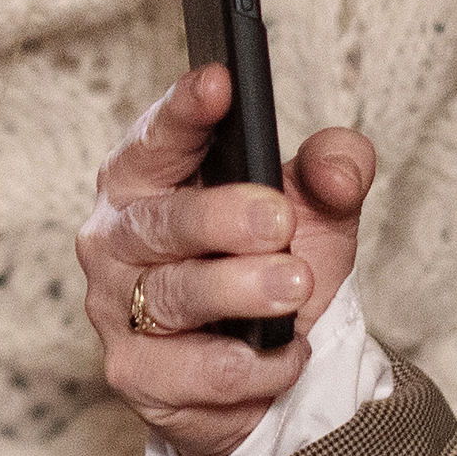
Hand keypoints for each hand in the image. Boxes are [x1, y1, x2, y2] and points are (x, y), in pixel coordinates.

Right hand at [81, 63, 374, 455]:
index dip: (184, 110)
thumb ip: (333, 171)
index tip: (220, 83)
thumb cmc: (267, 265)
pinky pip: (192, 371)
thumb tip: (341, 170)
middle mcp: (116, 237)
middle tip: (279, 220)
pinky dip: (250, 365)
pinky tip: (284, 353)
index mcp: (146, 177)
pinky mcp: (133, 372)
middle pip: (161, 222)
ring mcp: (115, 307)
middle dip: (223, 218)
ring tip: (295, 285)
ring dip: (241, 291)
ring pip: (174, 295)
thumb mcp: (311, 210)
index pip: (157, 137)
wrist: (260, 367)